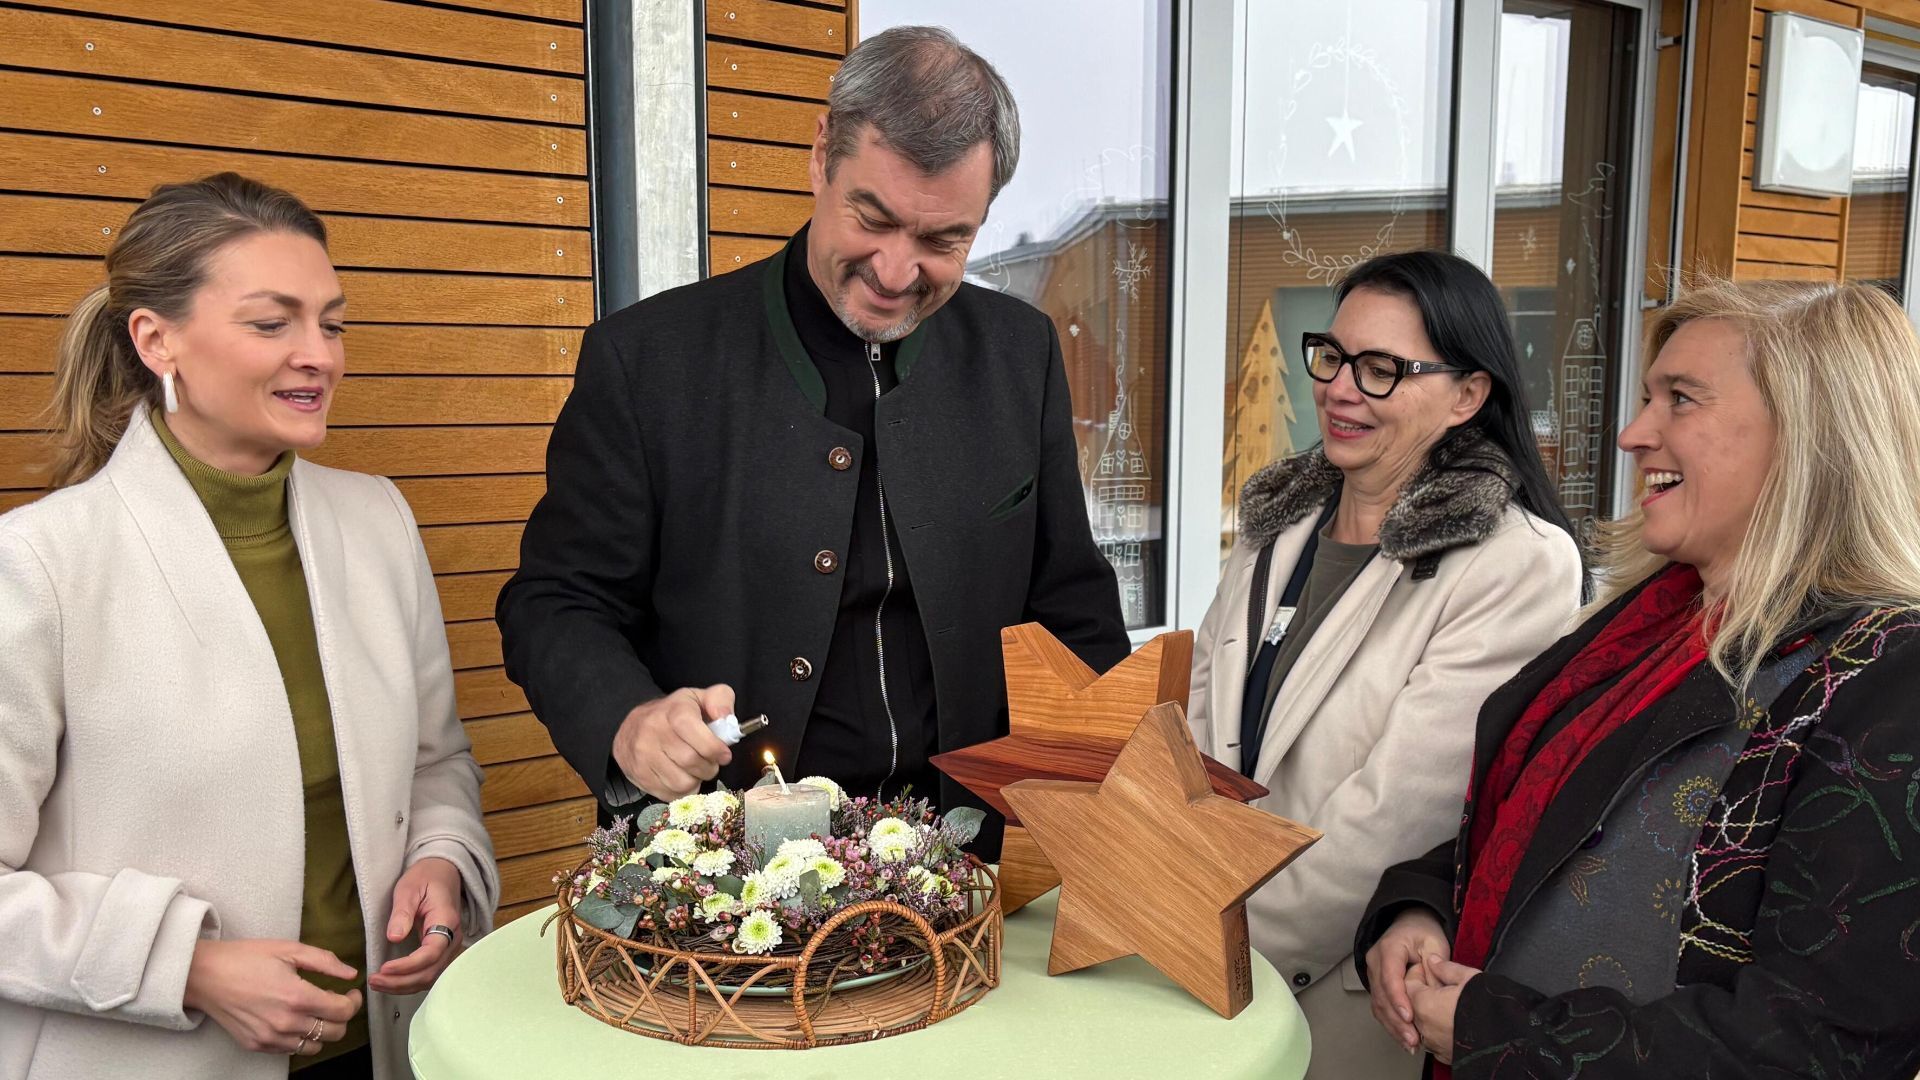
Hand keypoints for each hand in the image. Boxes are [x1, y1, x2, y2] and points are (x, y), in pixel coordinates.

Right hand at [183, 939, 363, 1055]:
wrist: (204, 975)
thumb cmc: (245, 958)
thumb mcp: (289, 949)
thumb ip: (325, 961)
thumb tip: (351, 973)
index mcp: (297, 997)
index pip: (343, 1012)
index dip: (354, 1002)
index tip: (351, 992)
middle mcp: (286, 1023)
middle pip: (334, 1033)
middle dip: (342, 1016)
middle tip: (334, 1000)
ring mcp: (270, 1038)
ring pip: (314, 1046)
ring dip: (322, 1030)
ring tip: (313, 1010)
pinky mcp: (257, 1045)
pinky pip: (291, 1050)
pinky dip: (300, 1038)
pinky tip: (294, 1018)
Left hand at [369, 856, 463, 994]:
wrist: (443, 873)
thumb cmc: (425, 878)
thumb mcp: (409, 888)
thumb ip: (402, 913)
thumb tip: (393, 937)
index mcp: (446, 921)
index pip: (431, 953)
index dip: (407, 966)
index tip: (383, 968)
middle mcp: (453, 939)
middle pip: (431, 972)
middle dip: (401, 981)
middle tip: (374, 980)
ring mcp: (450, 947)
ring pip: (431, 978)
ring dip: (404, 986)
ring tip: (377, 984)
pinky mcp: (442, 952)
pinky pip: (429, 974)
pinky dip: (410, 982)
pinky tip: (391, 982)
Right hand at [611, 685, 734, 799]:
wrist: (632, 725)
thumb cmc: (674, 713)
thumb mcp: (699, 697)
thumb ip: (720, 700)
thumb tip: (726, 718)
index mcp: (674, 711)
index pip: (696, 735)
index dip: (714, 748)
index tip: (724, 755)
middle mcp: (654, 732)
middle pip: (690, 761)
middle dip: (709, 768)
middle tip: (711, 764)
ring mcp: (643, 755)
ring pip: (681, 782)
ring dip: (696, 781)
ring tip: (695, 771)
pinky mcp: (639, 774)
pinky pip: (669, 794)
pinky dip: (682, 791)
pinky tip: (682, 778)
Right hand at [1365, 907, 1450, 1052]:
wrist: (1410, 923)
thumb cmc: (1424, 933)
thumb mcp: (1435, 943)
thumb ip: (1434, 968)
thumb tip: (1433, 994)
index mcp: (1389, 948)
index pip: (1390, 976)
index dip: (1398, 998)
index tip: (1409, 1017)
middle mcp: (1375, 962)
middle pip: (1381, 995)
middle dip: (1396, 1020)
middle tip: (1413, 1040)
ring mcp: (1373, 974)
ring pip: (1378, 1005)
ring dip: (1393, 1026)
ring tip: (1410, 1044)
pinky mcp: (1376, 985)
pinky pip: (1380, 1007)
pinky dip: (1391, 1024)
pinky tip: (1403, 1038)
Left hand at [1407, 954, 1478, 1064]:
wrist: (1509, 1040)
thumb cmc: (1489, 1006)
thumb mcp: (1469, 978)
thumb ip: (1446, 968)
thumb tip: (1433, 960)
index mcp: (1424, 1004)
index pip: (1407, 984)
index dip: (1419, 974)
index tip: (1432, 971)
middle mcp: (1423, 1026)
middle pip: (1413, 1004)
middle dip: (1424, 994)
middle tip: (1443, 987)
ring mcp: (1433, 1044)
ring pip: (1423, 1024)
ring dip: (1431, 1014)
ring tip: (1451, 1006)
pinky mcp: (1445, 1056)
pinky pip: (1434, 1039)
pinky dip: (1439, 1030)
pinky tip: (1454, 1023)